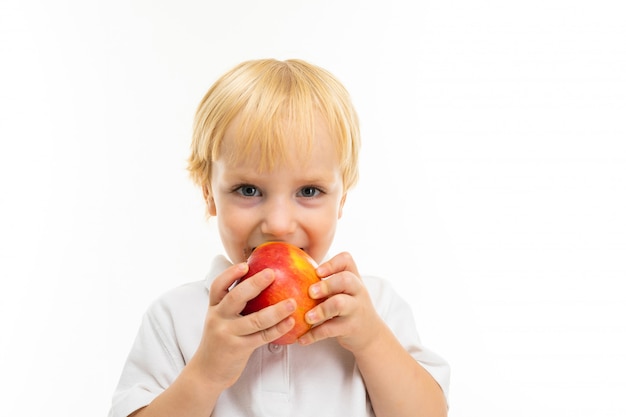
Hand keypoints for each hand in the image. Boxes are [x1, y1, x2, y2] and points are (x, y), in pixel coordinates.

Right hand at [189, 262, 295, 388]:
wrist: (207, 372)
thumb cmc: (220, 341)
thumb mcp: (220, 320)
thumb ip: (233, 305)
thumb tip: (259, 282)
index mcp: (213, 308)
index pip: (218, 286)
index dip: (230, 273)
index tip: (246, 264)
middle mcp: (218, 319)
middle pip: (236, 297)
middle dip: (254, 284)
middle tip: (272, 273)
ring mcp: (227, 334)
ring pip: (255, 320)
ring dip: (276, 310)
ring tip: (292, 302)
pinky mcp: (239, 349)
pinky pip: (262, 337)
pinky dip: (278, 329)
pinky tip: (291, 322)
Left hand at [297, 252, 383, 353]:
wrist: (370, 333)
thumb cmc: (349, 307)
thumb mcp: (344, 291)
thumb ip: (326, 282)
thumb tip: (289, 274)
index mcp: (353, 278)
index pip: (347, 260)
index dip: (331, 263)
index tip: (317, 271)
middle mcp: (357, 290)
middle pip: (346, 279)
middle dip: (326, 284)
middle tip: (310, 292)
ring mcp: (356, 309)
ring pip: (340, 304)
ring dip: (321, 310)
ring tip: (307, 317)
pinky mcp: (352, 328)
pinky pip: (332, 329)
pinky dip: (315, 334)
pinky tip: (302, 338)